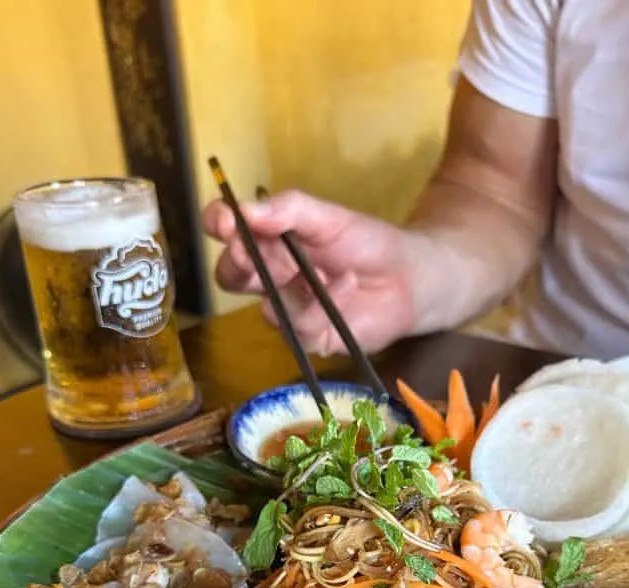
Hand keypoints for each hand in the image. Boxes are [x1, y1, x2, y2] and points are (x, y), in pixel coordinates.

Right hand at [202, 190, 418, 356]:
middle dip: (237, 264)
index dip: (219, 225)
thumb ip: (288, 210)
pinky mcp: (309, 337)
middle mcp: (271, 277)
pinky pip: (301, 327)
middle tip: (248, 251)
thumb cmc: (367, 243)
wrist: (409, 278)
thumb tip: (244, 209)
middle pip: (231, 276)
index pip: (228, 231)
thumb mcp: (328, 217)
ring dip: (298, 288)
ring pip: (268, 306)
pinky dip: (325, 305)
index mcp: (269, 242)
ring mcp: (288, 310)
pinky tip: (349, 286)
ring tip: (330, 271)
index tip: (224, 221)